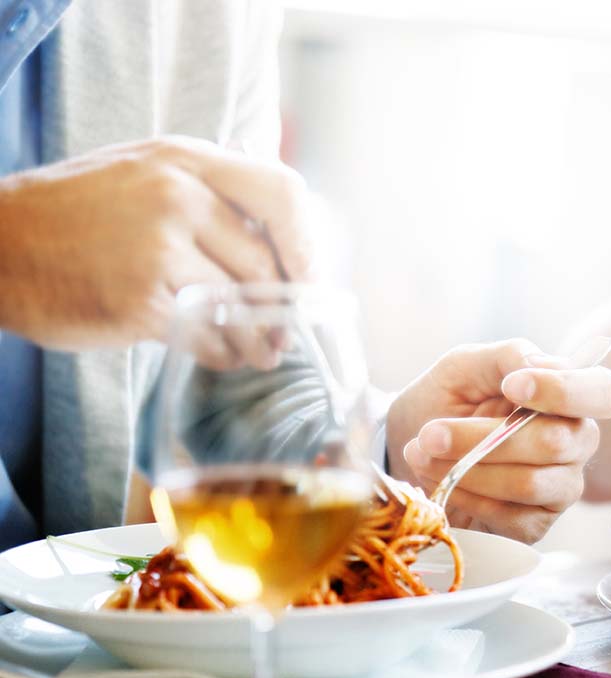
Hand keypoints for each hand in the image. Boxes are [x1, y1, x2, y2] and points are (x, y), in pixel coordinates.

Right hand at [0, 136, 311, 353]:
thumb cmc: (76, 215)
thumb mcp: (142, 174)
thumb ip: (207, 193)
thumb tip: (282, 236)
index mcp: (184, 161)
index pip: (282, 191)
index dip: (306, 241)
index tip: (309, 275)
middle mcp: (176, 198)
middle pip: (265, 262)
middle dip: (284, 308)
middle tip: (286, 333)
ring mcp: (158, 249)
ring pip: (241, 305)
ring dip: (257, 340)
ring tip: (260, 354)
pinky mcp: (140, 301)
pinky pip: (207, 335)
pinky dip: (222, 354)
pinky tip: (221, 357)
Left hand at [386, 339, 610, 542]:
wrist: (409, 446)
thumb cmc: (446, 400)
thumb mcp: (466, 366)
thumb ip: (507, 357)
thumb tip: (541, 364)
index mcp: (570, 398)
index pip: (605, 393)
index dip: (564, 391)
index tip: (513, 386)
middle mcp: (576, 443)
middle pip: (556, 442)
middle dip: (483, 438)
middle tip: (431, 433)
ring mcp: (561, 487)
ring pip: (529, 483)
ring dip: (467, 469)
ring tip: (423, 455)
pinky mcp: (536, 524)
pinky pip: (511, 518)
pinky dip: (468, 498)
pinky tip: (443, 484)